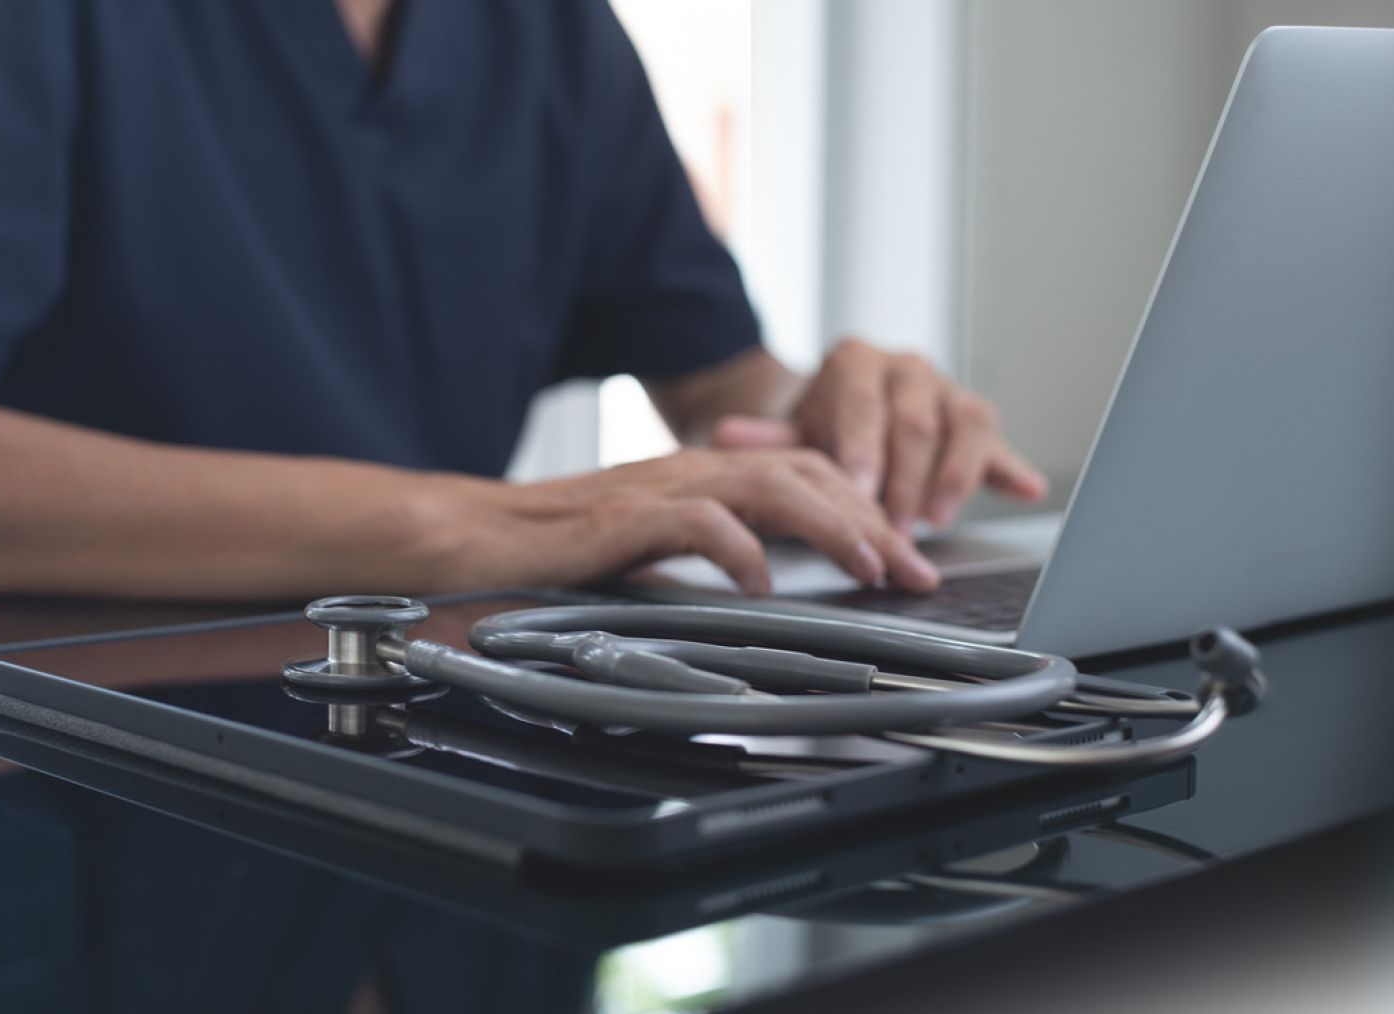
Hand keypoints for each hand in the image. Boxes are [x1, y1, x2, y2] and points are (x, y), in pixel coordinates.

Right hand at [473, 448, 941, 595]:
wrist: (476, 536)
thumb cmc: (559, 549)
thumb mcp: (655, 552)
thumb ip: (708, 557)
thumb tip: (769, 590)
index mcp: (704, 477)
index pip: (807, 474)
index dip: (865, 512)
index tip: (907, 559)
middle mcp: (693, 471)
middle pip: (809, 472)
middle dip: (873, 520)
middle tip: (917, 570)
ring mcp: (662, 488)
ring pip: (772, 486)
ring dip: (831, 526)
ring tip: (871, 568)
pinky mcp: (628, 518)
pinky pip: (701, 523)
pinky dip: (741, 551)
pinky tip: (764, 585)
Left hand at [710, 338, 1047, 529]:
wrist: (851, 405)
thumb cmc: (823, 425)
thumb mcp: (792, 429)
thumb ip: (766, 436)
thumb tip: (724, 433)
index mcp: (856, 361)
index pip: (864, 406)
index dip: (863, 451)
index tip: (858, 493)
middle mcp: (907, 367)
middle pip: (916, 424)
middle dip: (905, 481)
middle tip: (893, 527)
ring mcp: (947, 390)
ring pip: (964, 427)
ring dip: (953, 479)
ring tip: (937, 521)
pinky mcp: (976, 419)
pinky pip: (998, 442)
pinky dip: (1012, 468)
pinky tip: (1027, 489)